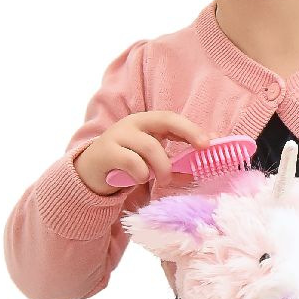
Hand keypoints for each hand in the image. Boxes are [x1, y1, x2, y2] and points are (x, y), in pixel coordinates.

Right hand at [73, 111, 210, 194]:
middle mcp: (133, 123)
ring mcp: (118, 135)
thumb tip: (196, 171)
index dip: (191, 129)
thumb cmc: (126, 165)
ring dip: (163, 167)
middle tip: (200, 151)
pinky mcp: (106, 151)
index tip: (208, 143)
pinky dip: (142, 173)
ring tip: (164, 180)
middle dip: (187, 133)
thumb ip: (173, 162)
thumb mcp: (152, 162)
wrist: (90, 173)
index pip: (172, 118)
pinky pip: (132, 162)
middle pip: (164, 120)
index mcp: (147, 123)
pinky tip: (139, 178)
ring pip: (151, 146)